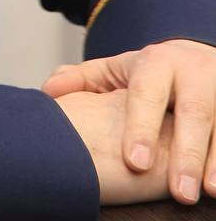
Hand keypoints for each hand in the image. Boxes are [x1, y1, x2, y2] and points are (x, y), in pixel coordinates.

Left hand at [43, 39, 215, 205]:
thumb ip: (84, 81)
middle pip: (193, 110)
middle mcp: (194, 72)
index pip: (147, 93)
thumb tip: (48, 93)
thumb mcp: (117, 70)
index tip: (134, 161)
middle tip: (179, 192)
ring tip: (208, 192)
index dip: (141, 126)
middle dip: (187, 152)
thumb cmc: (151, 75)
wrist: (198, 56)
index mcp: (158, 62)